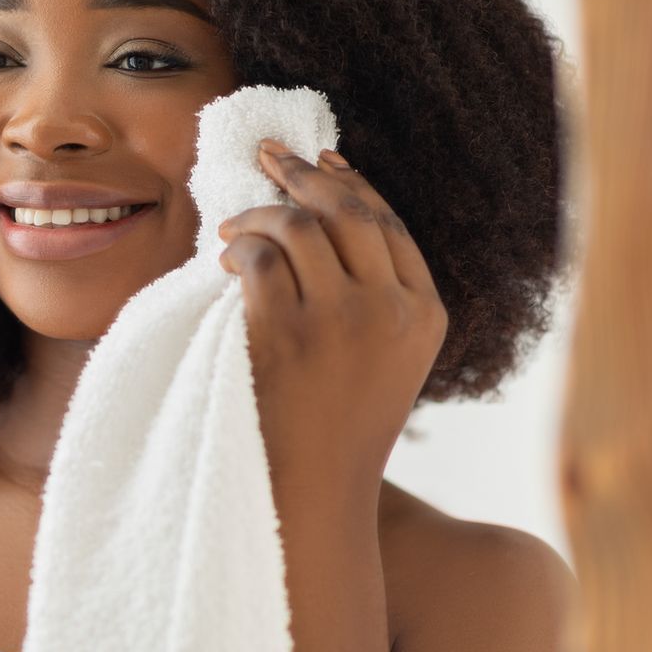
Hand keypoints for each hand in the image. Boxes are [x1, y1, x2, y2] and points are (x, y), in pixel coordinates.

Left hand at [215, 140, 446, 487]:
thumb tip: (324, 217)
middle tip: (268, 156)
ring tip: (232, 228)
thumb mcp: (384, 363)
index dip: (352, 183)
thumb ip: (375, 300)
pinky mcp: (287, 332)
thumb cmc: (338, 430)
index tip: (321, 158)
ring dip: (261, 214)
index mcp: (426, 315)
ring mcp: (341, 319)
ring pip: (301, 226)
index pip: (390, 225)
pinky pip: (260, 259)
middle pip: (349, 212)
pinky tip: (225, 261)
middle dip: (305, 173)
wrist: (312, 495)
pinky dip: (239, 250)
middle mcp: (392, 310)